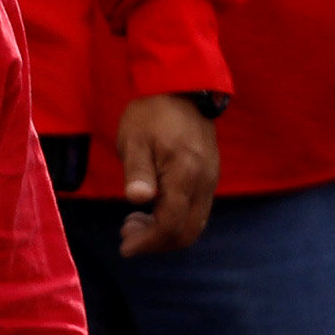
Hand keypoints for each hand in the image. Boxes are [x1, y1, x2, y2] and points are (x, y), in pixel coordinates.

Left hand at [113, 93, 218, 257]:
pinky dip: (175, 219)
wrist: (182, 88)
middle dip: (157, 242)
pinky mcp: (209, 175)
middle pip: (188, 232)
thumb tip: (138, 200)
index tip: (124, 246)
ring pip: (195, 223)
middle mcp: (204, 182)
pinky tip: (153, 208)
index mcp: (185, 174)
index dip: (148, 242)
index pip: (171, 224)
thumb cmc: (152, 114)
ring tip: (135, 221)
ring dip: (165, 232)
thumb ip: (137, 171)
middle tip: (127, 232)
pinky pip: (197, 210)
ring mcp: (210, 179)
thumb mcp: (135, 140)